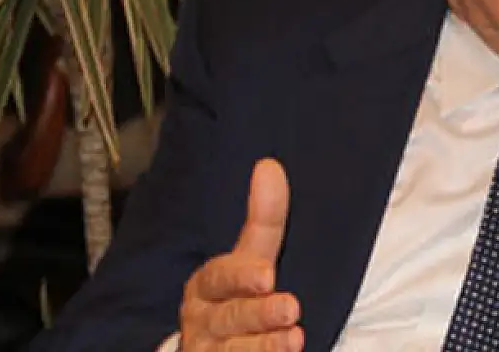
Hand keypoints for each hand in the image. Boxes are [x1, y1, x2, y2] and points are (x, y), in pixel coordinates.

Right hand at [180, 159, 301, 350]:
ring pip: (235, 349)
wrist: (215, 345)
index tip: (267, 275)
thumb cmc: (238, 292)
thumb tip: (269, 166)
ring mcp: (211, 350)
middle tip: (290, 307)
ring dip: (264, 345)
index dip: (242, 276)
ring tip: (294, 338)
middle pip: (230, 316)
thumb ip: (264, 218)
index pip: (221, 276)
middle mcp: (204, 318)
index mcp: (208, 284)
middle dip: (259, 312)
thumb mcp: (252, 255)